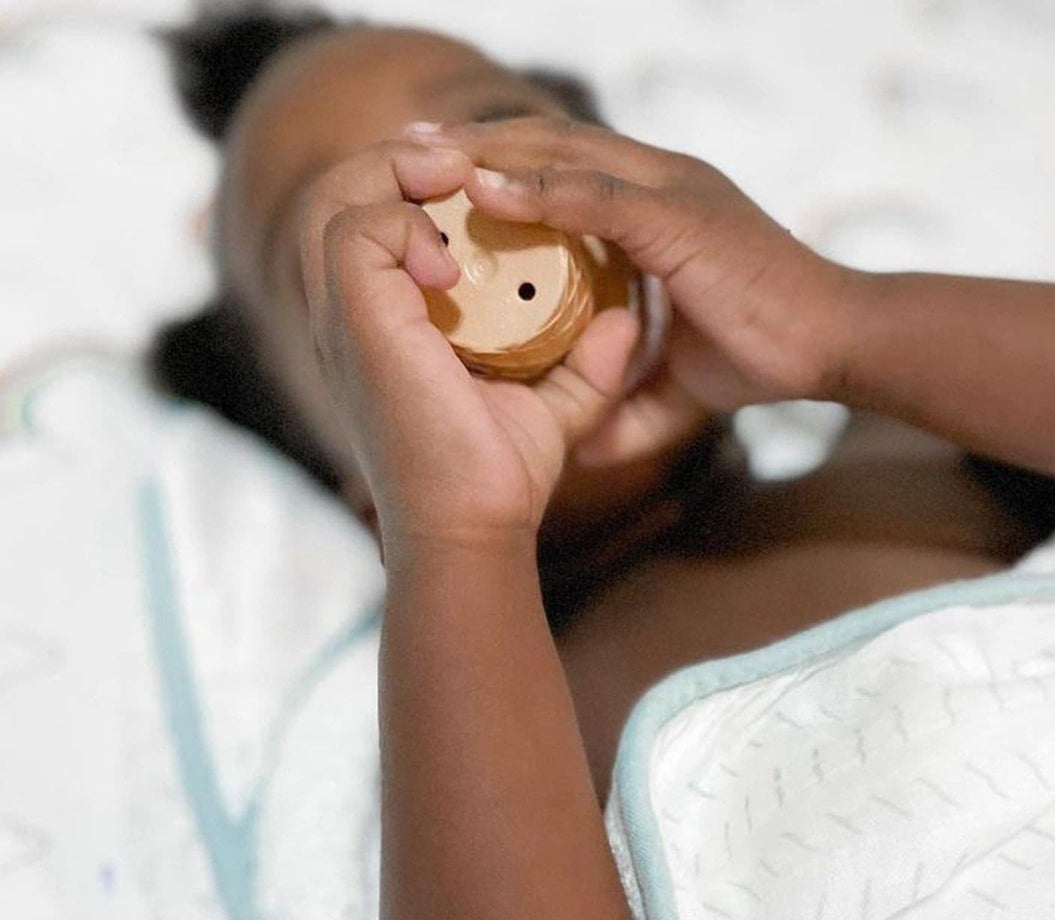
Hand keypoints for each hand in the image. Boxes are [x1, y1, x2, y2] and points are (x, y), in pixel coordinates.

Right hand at [294, 137, 646, 551]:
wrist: (474, 532)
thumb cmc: (500, 479)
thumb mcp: (553, 405)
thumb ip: (587, 363)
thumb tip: (624, 323)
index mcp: (385, 319)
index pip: (377, 215)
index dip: (423, 182)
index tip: (491, 186)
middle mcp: (352, 311)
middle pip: (343, 189)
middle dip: (405, 158)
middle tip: (471, 167)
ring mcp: (345, 316)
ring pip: (336, 193)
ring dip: (397, 171)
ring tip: (461, 182)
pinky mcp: (355, 322)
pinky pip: (357, 230)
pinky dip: (404, 221)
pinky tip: (453, 260)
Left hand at [401, 116, 864, 470]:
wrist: (838, 346)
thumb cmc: (769, 353)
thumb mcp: (681, 384)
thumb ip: (632, 405)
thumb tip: (587, 447)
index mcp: (653, 207)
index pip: (558, 170)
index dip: (495, 171)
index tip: (433, 189)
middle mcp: (658, 180)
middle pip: (545, 143)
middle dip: (471, 146)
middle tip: (400, 156)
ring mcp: (671, 190)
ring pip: (560, 152)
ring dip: (486, 152)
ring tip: (419, 161)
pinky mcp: (684, 218)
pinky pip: (597, 195)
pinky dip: (538, 189)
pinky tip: (481, 191)